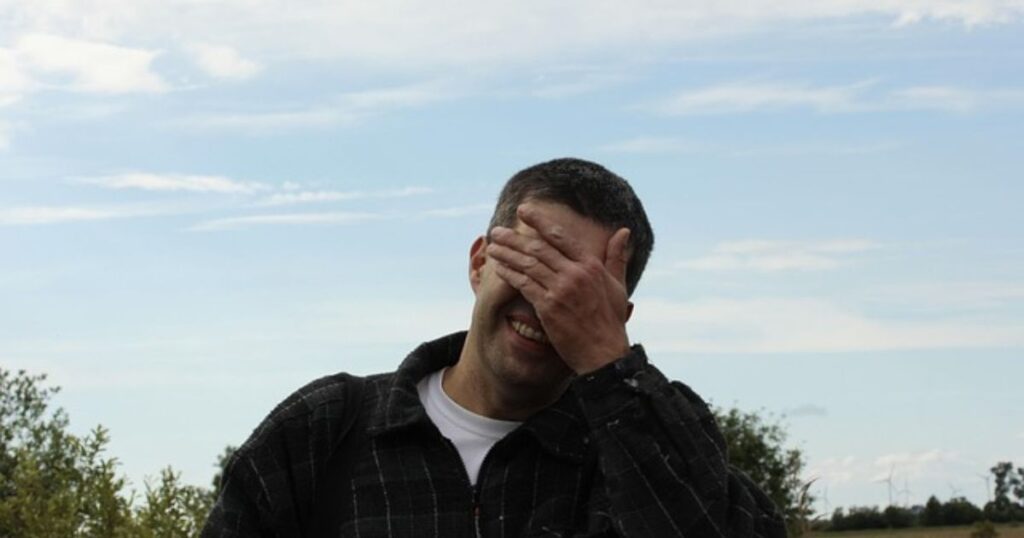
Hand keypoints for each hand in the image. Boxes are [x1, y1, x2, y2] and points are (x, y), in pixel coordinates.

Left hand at [486, 203, 631, 373]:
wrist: (604, 353)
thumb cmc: (611, 322)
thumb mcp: (617, 285)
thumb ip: (617, 257)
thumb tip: (623, 232)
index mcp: (591, 265)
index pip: (560, 236)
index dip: (539, 221)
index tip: (523, 211)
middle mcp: (575, 273)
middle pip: (538, 248)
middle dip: (514, 237)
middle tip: (496, 230)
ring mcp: (560, 289)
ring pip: (528, 264)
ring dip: (507, 254)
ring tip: (492, 246)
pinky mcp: (548, 307)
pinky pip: (524, 285)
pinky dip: (510, 275)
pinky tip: (498, 269)